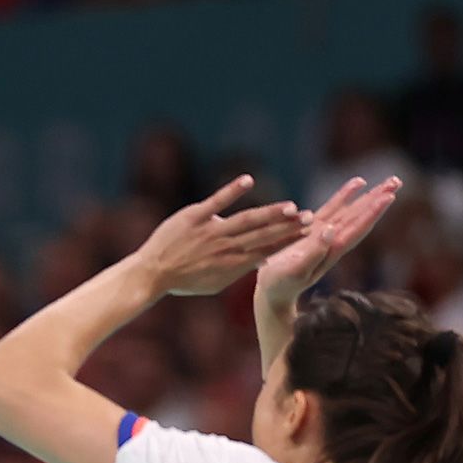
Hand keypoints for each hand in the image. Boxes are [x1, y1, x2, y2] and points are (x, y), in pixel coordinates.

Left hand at [131, 177, 311, 298]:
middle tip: (311, 219)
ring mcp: (210, 232)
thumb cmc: (184, 279)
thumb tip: (260, 258)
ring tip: (291, 208)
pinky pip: (216, 202)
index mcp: (232, 264)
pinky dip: (232, 190)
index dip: (289, 241)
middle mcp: (225, 248)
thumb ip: (239, 268)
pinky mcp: (194, 217)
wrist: (151, 274)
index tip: (309, 233)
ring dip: (270, 214)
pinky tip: (249, 180)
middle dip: (289, 228)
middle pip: (263, 236)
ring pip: (246, 221)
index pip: (267, 250)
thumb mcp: (216, 282)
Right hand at [255, 175, 399, 318]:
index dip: (372, 213)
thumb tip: (330, 230)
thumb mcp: (294, 271)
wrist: (271, 294)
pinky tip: (358, 182)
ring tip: (390, 181)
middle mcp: (333, 241)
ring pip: (352, 211)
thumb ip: (313, 252)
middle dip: (378, 200)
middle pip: (361, 217)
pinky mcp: (313, 230)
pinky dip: (346, 195)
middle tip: (396, 181)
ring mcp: (324, 234)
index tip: (388, 197)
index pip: (357, 229)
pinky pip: (333, 208)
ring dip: (370, 196)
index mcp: (331, 251)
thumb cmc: (279, 285)